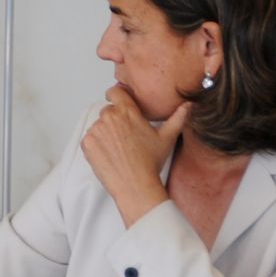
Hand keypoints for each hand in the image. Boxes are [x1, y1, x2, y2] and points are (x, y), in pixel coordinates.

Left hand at [82, 85, 188, 226]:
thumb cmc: (150, 162)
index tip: (119, 101)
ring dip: (105, 133)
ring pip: (98, 125)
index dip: (117, 96)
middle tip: (125, 137)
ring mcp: (96, 129)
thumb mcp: (168, 137)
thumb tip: (189, 105)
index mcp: (127, 112)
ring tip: (119, 148)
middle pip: (107, 111)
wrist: (135, 184)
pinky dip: (96, 145)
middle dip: (115, 120)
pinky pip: (89, 138)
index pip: (115, 91)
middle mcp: (109, 117)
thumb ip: (178, 117)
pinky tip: (110, 154)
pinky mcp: (86, 142)